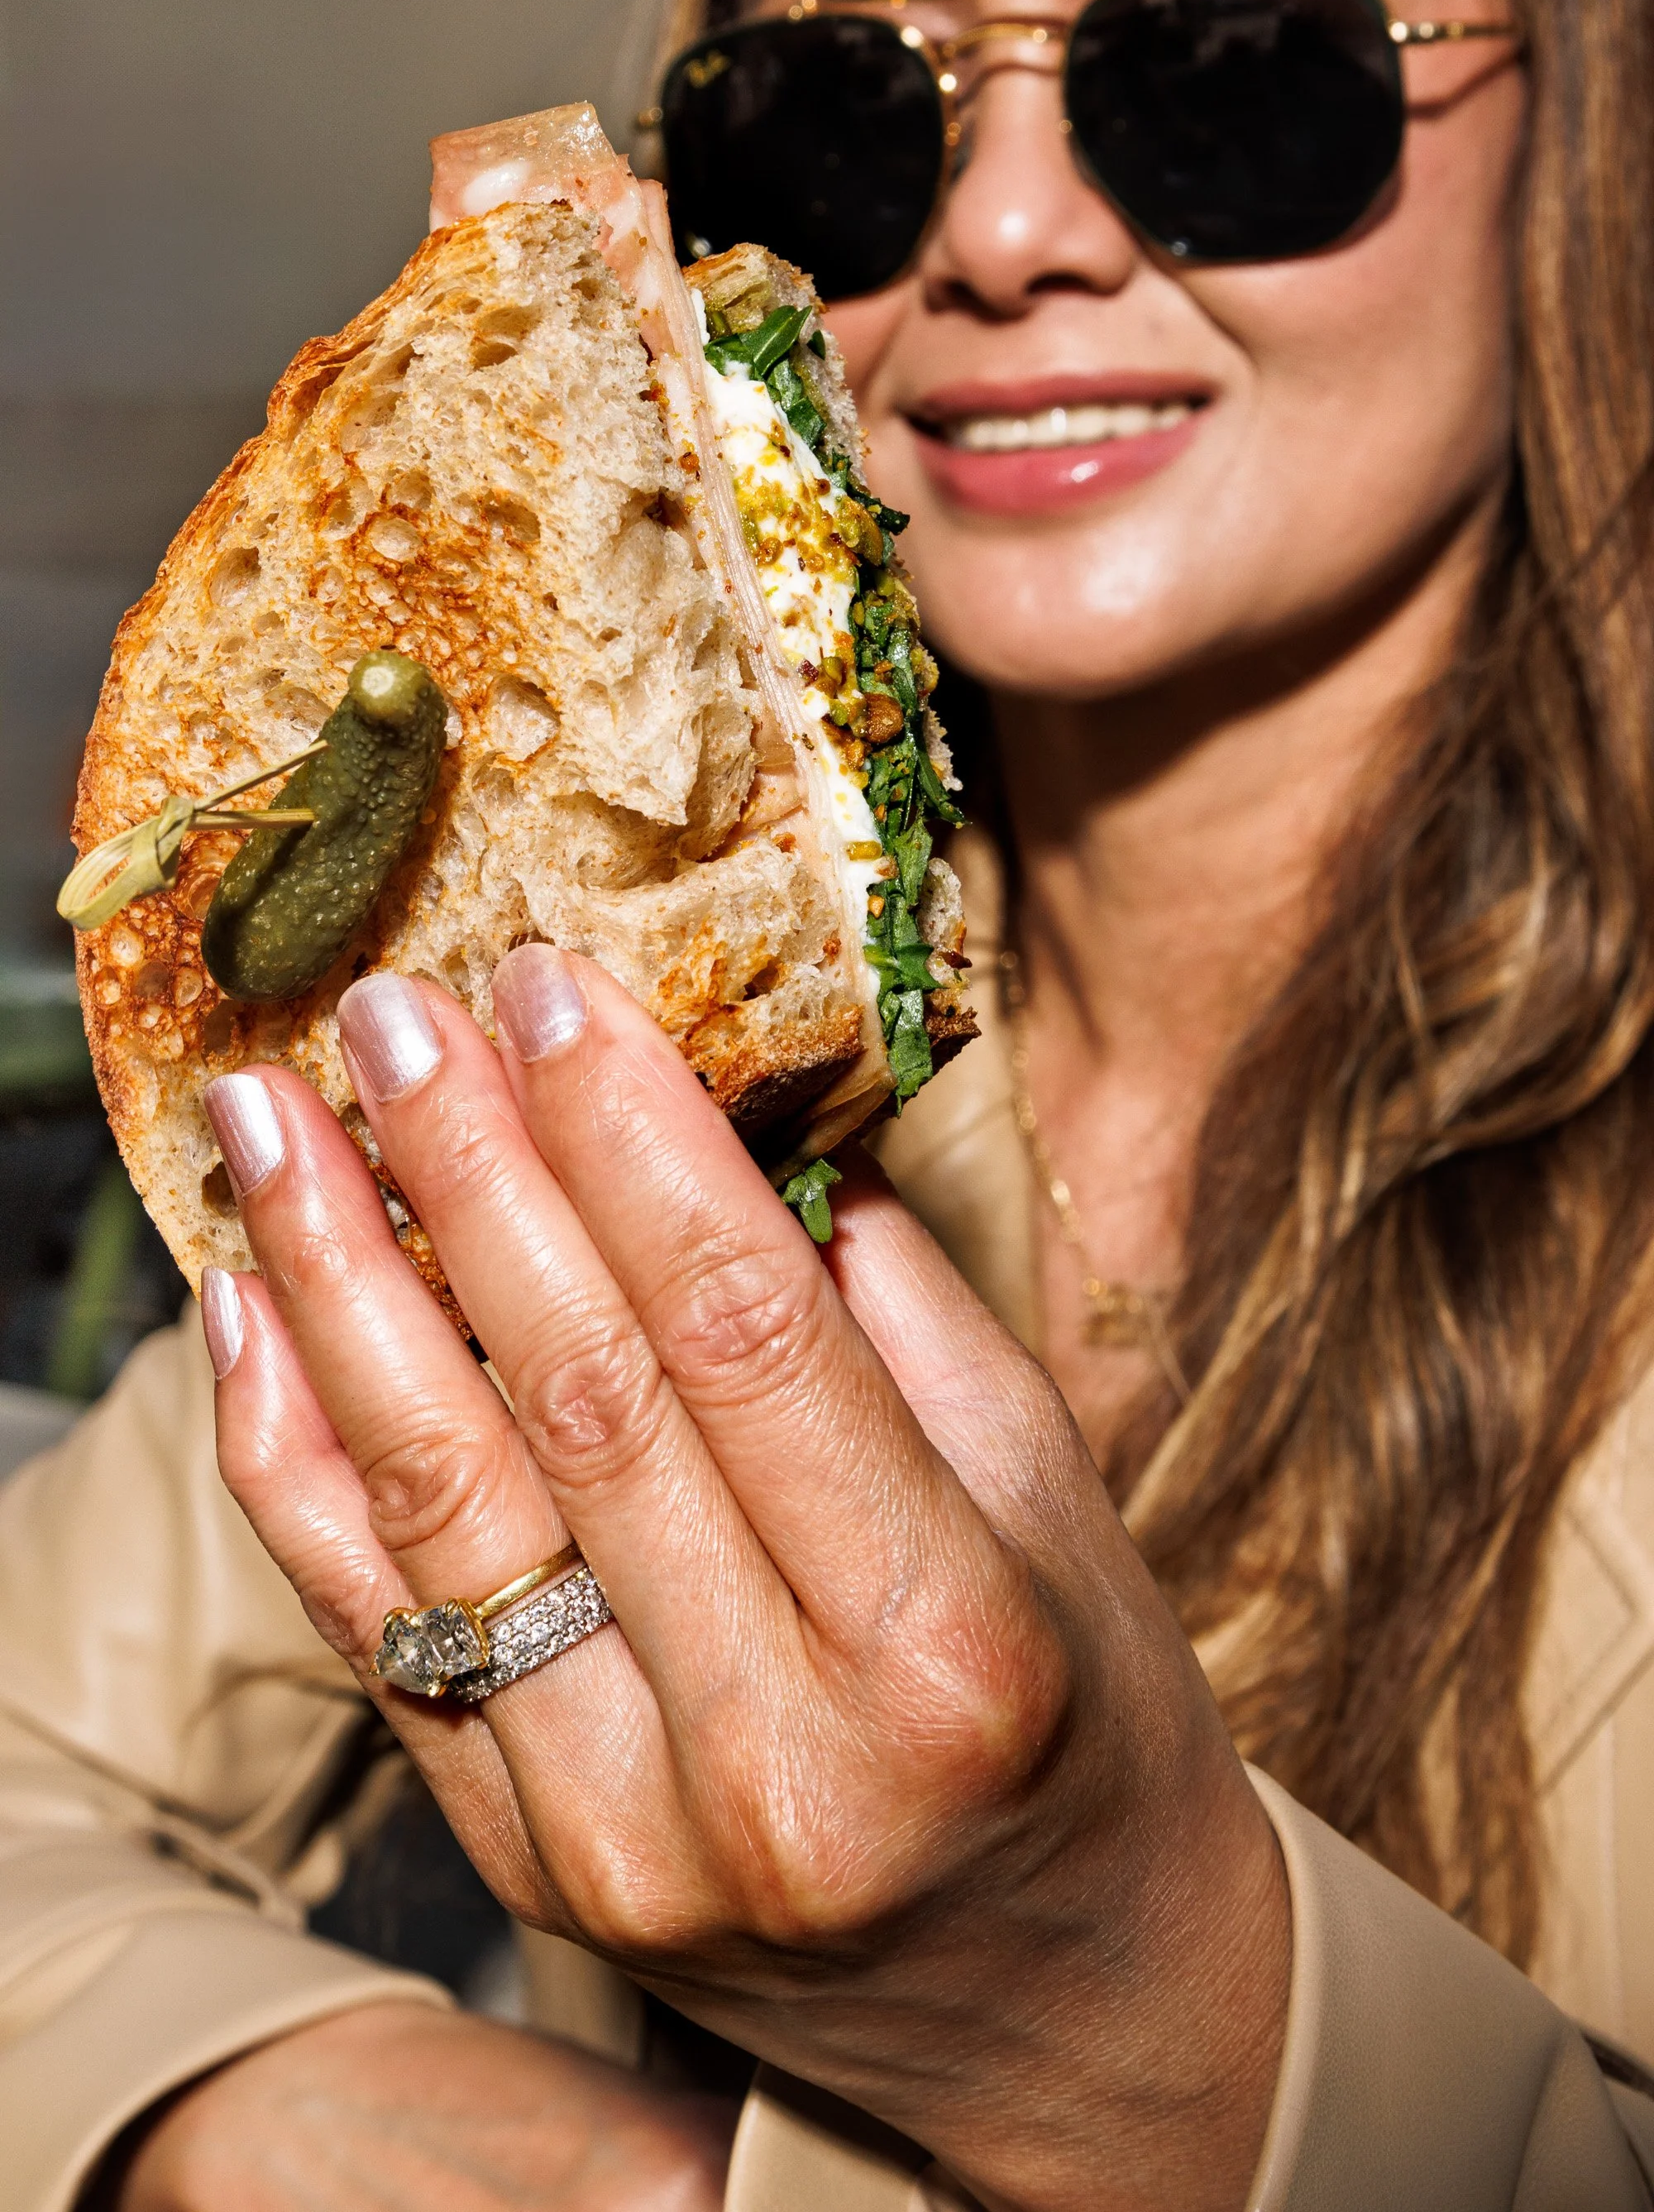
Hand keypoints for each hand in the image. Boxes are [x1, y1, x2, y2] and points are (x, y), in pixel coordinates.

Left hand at [208, 951, 1289, 2211]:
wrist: (1068, 2010)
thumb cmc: (1088, 1725)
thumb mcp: (1057, 1506)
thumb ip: (904, 1322)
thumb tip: (737, 1129)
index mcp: (945, 1648)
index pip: (747, 1331)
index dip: (629, 1137)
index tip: (550, 987)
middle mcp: (776, 1765)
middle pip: (579, 1398)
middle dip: (467, 1171)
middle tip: (390, 1010)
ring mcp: (631, 1843)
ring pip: (443, 1509)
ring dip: (335, 1290)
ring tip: (273, 1127)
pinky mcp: (537, 1876)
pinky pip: (378, 1635)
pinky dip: (298, 1463)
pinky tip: (249, 1316)